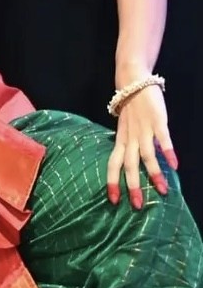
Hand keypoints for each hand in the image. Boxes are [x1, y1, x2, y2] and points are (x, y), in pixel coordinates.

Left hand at [106, 85, 176, 208]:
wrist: (133, 82)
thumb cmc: (130, 109)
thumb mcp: (126, 130)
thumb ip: (130, 146)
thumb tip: (135, 167)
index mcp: (121, 140)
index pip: (112, 164)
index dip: (112, 182)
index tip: (113, 201)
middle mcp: (130, 137)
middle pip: (128, 165)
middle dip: (132, 186)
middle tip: (137, 205)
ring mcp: (143, 129)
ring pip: (146, 155)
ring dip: (154, 173)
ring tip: (162, 190)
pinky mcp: (157, 121)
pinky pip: (162, 138)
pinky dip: (167, 151)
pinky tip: (174, 164)